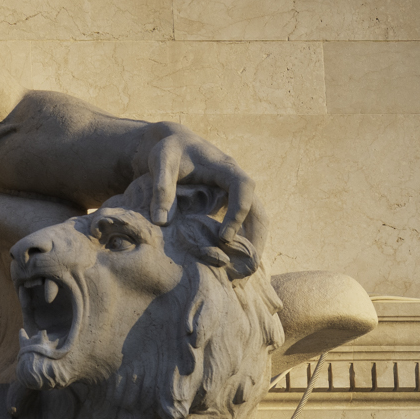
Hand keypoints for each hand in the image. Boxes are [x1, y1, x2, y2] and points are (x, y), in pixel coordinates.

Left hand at [135, 121, 262, 256]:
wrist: (174, 144)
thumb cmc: (169, 151)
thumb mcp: (161, 163)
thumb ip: (162, 189)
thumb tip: (160, 222)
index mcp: (226, 168)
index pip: (244, 188)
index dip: (238, 212)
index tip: (225, 237)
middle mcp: (238, 182)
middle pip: (259, 211)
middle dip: (256, 239)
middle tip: (246, 268)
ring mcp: (238, 195)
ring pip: (256, 222)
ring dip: (253, 246)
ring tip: (243, 274)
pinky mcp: (232, 206)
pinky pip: (246, 226)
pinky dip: (243, 244)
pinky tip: (233, 265)